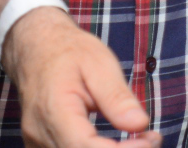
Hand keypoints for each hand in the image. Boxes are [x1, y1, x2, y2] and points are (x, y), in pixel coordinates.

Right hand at [0, 6, 158, 146]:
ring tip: (141, 140)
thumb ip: (117, 97)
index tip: (150, 139)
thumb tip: (140, 124)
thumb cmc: (69, 52)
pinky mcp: (40, 145)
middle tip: (152, 139)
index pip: (85, 147)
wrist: (36, 49)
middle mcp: (40, 134)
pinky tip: (120, 145)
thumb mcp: (100, 64)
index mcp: (54, 110)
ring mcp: (36, 143)